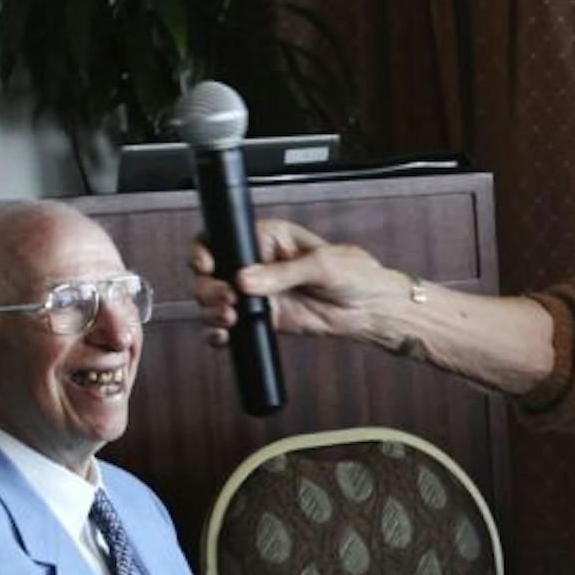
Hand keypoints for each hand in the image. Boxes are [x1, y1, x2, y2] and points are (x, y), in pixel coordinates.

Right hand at [189, 219, 409, 344]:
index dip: (205, 250)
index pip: (222, 237)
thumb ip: (283, 273)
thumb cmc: (354, 274)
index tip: (206, 265)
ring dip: (211, 312)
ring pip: (214, 301)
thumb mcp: (322, 265)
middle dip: (209, 288)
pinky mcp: (262, 318)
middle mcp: (256, 264)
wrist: (369, 309)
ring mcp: (256, 293)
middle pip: (210, 273)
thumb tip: (246, 278)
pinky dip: (219, 335)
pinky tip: (224, 338)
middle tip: (228, 299)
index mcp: (267, 238)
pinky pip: (230, 327)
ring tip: (230, 319)